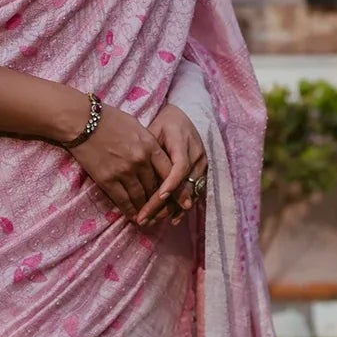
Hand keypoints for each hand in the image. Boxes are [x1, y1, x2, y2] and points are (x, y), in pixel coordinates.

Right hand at [66, 102, 173, 223]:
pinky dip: (130, 211)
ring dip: (145, 209)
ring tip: (147, 217)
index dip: (172, 186)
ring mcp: (125, 171)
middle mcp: (141, 160)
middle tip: (161, 212)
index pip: (169, 172)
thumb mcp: (136, 125)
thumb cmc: (108, 118)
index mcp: (150, 145)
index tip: (172, 195)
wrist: (82, 121)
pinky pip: (123, 200)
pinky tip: (133, 217)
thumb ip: (147, 142)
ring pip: (141, 197)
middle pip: (156, 187)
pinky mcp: (108, 180)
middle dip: (159, 202)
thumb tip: (154, 154)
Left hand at [136, 103, 206, 226]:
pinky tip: (172, 218)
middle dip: (166, 203)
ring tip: (154, 220)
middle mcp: (196, 154)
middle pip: (184, 183)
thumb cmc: (163, 124)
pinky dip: (182, 206)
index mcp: (182, 141)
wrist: (185, 115)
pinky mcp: (202, 172)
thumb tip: (134, 169)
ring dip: (173, 208)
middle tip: (147, 218)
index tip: (159, 196)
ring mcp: (202, 164)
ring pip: (189, 191)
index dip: (171, 183)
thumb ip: (148, 149)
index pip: (180, 166)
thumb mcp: (154, 130)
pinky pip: (194, 192)